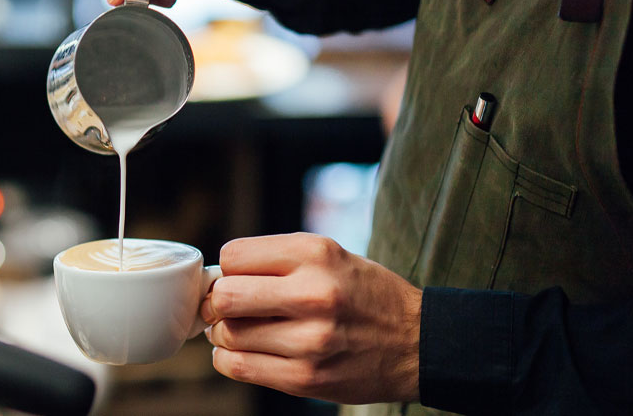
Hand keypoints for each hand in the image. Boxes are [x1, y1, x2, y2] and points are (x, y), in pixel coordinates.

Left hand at [200, 232, 421, 403]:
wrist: (418, 343)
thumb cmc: (364, 294)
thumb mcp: (329, 255)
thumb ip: (275, 261)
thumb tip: (214, 281)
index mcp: (316, 254)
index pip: (233, 256)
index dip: (227, 269)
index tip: (236, 279)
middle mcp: (313, 294)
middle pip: (225, 296)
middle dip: (217, 302)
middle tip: (227, 308)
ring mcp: (310, 340)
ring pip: (228, 335)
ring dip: (224, 333)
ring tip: (242, 330)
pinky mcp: (306, 378)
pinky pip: (239, 367)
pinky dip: (230, 359)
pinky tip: (245, 352)